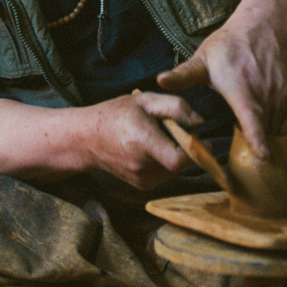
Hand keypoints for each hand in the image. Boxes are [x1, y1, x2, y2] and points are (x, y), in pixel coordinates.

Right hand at [0, 92, 202, 186]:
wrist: (86, 139)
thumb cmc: (116, 114)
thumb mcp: (145, 100)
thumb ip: (175, 106)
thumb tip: (200, 122)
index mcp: (143, 142)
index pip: (181, 159)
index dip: (195, 148)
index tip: (195, 134)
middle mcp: (144, 166)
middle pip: (182, 161)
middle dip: (184, 144)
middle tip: (172, 127)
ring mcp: (143, 180)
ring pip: (176, 168)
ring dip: (175, 152)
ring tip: (157, 136)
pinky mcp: (144, 186)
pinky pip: (166, 173)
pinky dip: (166, 160)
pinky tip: (151, 147)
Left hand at [155, 0, 286, 158]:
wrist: (264, 28)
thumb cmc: (229, 45)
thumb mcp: (203, 58)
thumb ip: (183, 75)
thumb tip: (160, 80)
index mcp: (241, 88)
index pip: (252, 117)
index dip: (257, 138)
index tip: (263, 157)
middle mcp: (264, 94)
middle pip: (265, 132)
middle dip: (255, 151)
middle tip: (242, 167)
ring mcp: (280, 96)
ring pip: (277, 131)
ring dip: (267, 143)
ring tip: (250, 153)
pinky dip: (278, 135)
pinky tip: (264, 138)